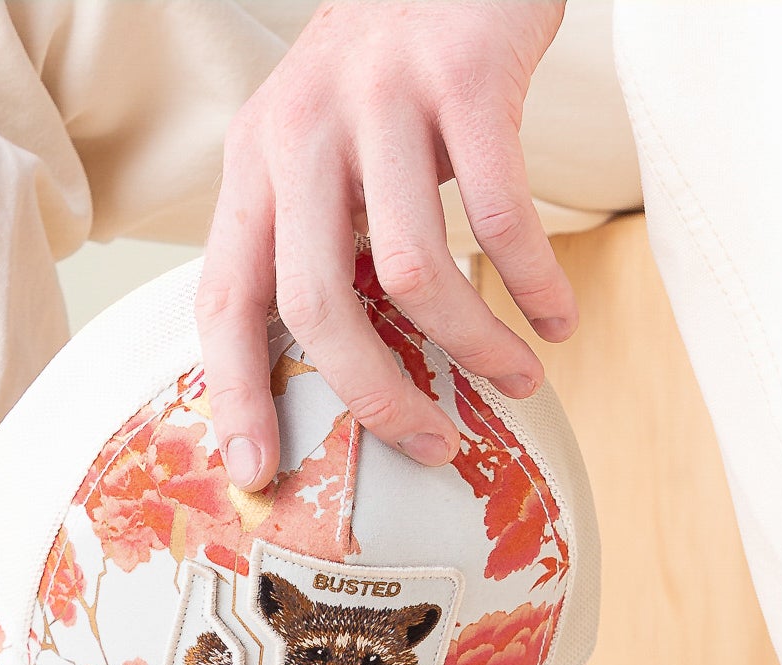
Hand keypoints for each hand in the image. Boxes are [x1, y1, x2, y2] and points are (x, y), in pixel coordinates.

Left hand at [198, 1, 572, 491]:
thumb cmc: (392, 75)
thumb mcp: (320, 150)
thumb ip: (315, 246)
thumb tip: (343, 379)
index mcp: (256, 164)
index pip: (225, 298)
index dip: (234, 393)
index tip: (255, 473)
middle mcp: (301, 133)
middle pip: (316, 305)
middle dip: (376, 396)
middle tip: (431, 445)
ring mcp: (380, 102)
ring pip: (411, 270)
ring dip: (472, 344)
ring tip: (518, 377)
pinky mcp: (463, 78)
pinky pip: (500, 212)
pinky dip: (532, 281)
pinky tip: (555, 317)